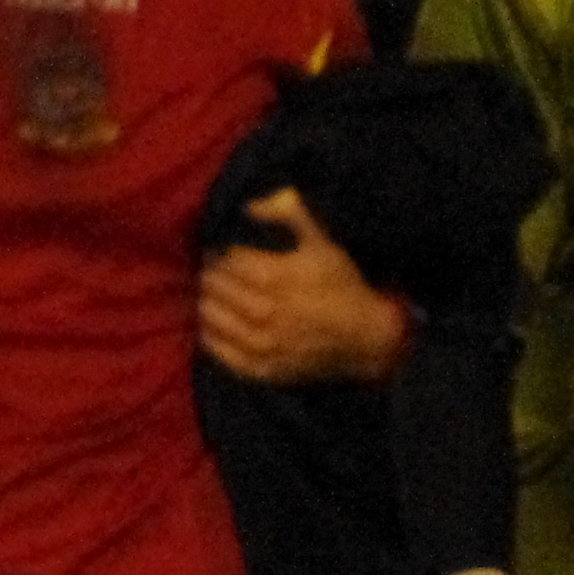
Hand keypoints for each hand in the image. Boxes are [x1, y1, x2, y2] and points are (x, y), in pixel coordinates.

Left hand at [200, 189, 409, 385]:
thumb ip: (289, 215)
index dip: (218, 254)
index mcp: (275, 277)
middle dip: (210, 278)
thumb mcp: (323, 243)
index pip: (227, 261)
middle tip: (209, 273)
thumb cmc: (343, 287)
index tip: (216, 251)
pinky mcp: (266, 370)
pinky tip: (210, 328)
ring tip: (207, 297)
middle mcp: (266, 312)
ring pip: (217, 320)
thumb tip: (252, 204)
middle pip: (218, 289)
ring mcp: (265, 344)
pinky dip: (212, 341)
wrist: (367, 338)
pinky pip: (226, 356)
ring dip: (206, 306)